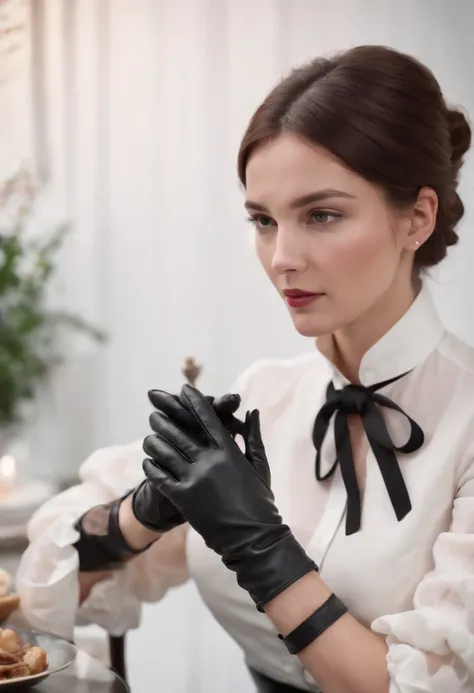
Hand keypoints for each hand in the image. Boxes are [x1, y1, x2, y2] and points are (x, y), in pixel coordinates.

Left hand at [142, 385, 315, 609]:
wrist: (253, 538)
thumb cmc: (260, 502)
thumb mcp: (260, 466)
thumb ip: (253, 437)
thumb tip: (252, 412)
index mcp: (229, 450)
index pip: (208, 418)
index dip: (194, 401)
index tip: (183, 390)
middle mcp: (209, 461)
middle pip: (180, 432)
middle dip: (164, 420)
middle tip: (154, 414)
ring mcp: (194, 479)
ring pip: (165, 452)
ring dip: (154, 442)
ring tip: (149, 437)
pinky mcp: (182, 498)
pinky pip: (160, 477)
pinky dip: (152, 468)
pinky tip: (147, 462)